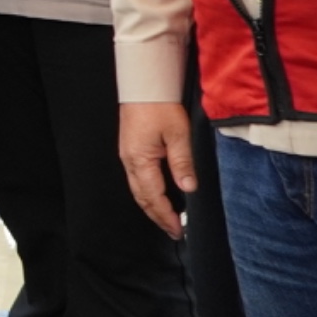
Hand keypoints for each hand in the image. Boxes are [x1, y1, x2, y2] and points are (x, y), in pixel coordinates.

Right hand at [117, 100, 194, 239]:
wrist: (143, 85)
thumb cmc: (159, 106)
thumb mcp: (178, 134)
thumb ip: (182, 163)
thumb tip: (189, 188)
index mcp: (140, 160)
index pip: (154, 196)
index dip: (166, 215)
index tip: (178, 230)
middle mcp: (129, 161)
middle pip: (142, 197)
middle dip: (157, 216)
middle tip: (173, 231)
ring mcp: (127, 155)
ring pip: (138, 189)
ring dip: (151, 206)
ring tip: (166, 218)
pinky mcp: (130, 148)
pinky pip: (137, 178)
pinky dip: (147, 192)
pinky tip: (158, 194)